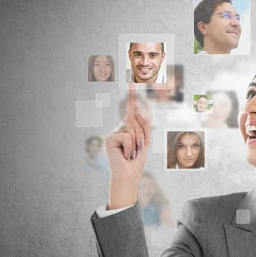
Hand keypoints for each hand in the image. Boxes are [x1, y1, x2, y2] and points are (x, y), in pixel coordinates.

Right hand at [105, 84, 151, 208]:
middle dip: (143, 135)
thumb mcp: (146, 140)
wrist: (129, 174)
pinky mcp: (110, 138)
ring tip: (131, 151)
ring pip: (133, 128)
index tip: (131, 82)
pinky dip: (129, 145)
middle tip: (138, 148)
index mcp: (130, 127)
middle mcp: (121, 127)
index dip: (132, 96)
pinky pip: (127, 135)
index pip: (132, 109)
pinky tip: (124, 153)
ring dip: (137, 142)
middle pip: (138, 121)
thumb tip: (136, 113)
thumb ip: (144, 125)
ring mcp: (115, 132)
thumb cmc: (137, 159)